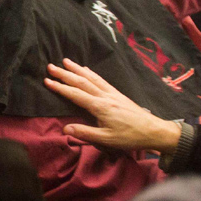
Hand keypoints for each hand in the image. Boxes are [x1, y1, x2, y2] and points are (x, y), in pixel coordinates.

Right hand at [44, 59, 180, 152]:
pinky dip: (91, 73)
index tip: (47, 81)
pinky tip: (86, 69)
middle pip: (82, 82)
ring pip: (92, 77)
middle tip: (51, 66)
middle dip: (65, 74)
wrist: (153, 131)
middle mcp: (105, 96)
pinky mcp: (118, 94)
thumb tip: (65, 129)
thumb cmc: (129, 137)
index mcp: (100, 107)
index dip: (60, 87)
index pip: (76, 94)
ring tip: (65, 61)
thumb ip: (85, 133)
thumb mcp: (106, 139)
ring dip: (77, 69)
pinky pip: (101, 80)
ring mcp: (112, 93)